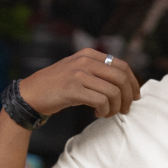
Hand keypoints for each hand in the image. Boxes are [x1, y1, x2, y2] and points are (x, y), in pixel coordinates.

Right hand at [18, 49, 140, 119]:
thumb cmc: (57, 87)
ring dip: (116, 107)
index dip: (134, 83)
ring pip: (113, 91)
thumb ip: (97, 72)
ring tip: (109, 114)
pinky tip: (98, 114)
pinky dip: (104, 111)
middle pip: (121, 78)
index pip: (122, 65)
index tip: (135, 97)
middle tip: (125, 110)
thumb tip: (124, 84)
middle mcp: (85, 60)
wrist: (32, 94)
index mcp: (90, 54)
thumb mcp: (78, 71)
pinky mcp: (73, 89)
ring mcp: (79, 74)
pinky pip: (101, 101)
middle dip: (128, 97)